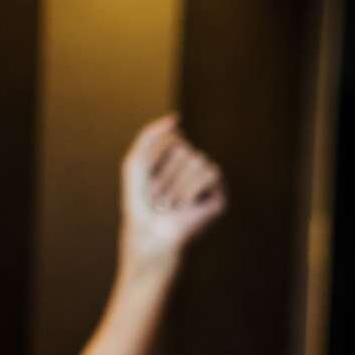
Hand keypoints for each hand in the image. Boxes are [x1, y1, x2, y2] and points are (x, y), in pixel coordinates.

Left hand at [119, 114, 226, 265]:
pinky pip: (210, 174)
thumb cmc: (139, 203)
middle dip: (166, 175)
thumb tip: (176, 118)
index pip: (171, 138)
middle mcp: (193, 167)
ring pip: (197, 161)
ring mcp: (207, 182)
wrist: (150, 236)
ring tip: (170, 205)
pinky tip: (187, 206)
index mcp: (175, 157)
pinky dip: (192, 190)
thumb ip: (150, 135)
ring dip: (176, 186)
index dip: (154, 159)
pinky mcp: (219, 197)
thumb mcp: (136, 163)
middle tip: (159, 199)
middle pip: (184, 150)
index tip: (147, 182)